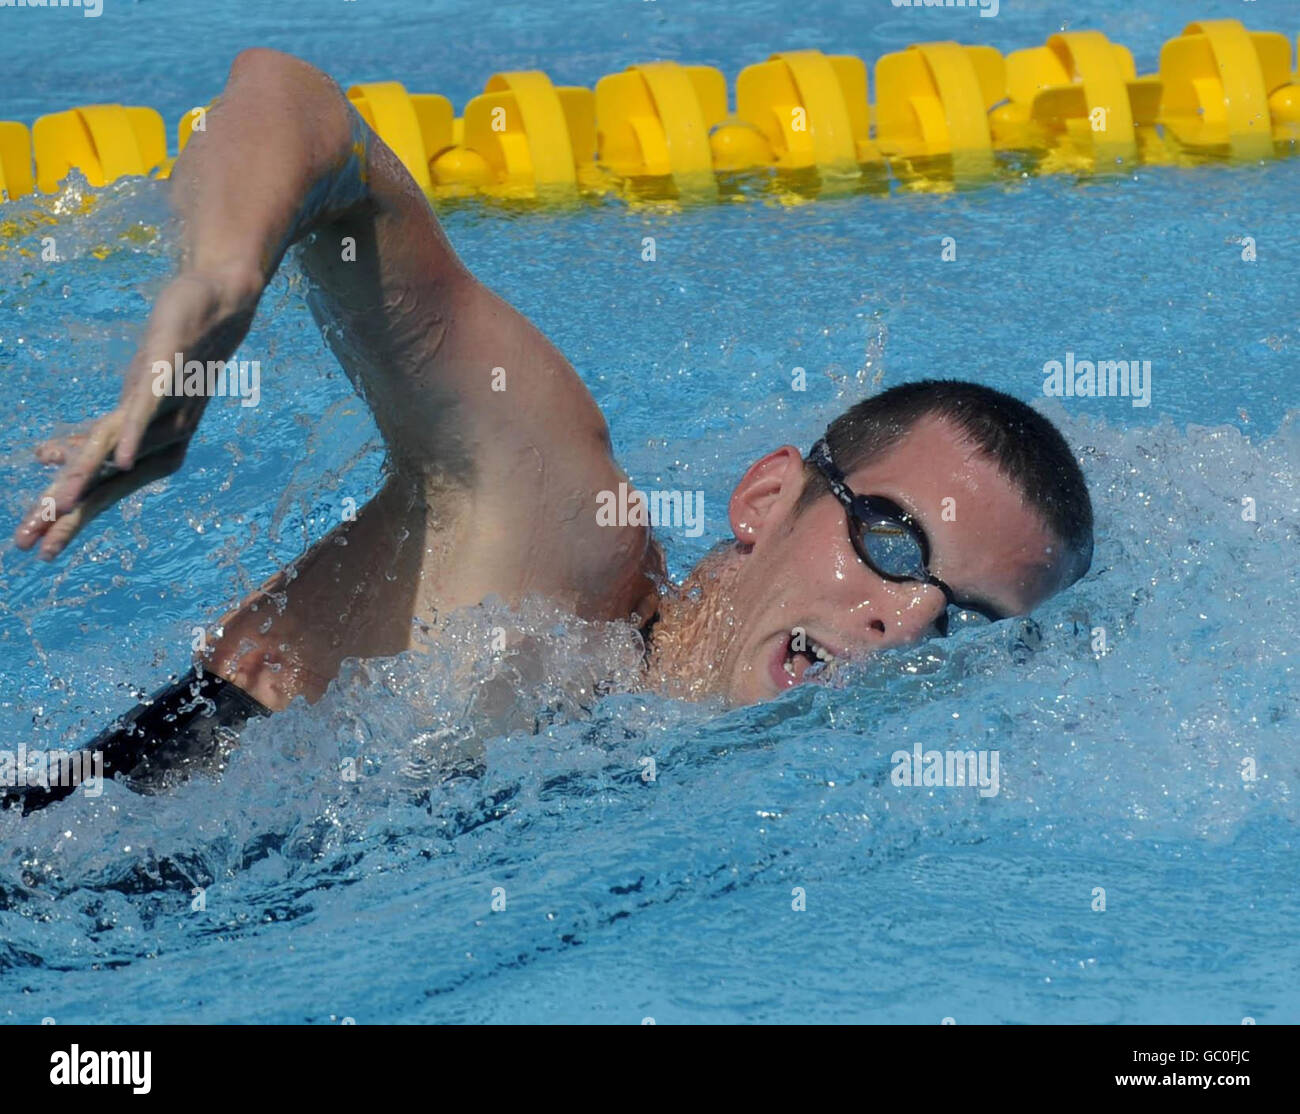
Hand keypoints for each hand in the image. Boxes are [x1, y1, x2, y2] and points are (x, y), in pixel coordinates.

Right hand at [13, 266, 261, 559]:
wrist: (224, 305)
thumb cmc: (176, 359)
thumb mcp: (127, 402)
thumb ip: (95, 434)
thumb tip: (46, 458)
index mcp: (150, 448)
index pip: (102, 492)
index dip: (69, 522)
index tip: (35, 550)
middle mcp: (163, 439)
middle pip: (107, 485)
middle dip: (69, 517)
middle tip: (30, 548)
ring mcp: (167, 410)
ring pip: (119, 452)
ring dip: (86, 479)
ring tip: (57, 507)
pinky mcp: (168, 375)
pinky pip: (148, 410)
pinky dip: (133, 436)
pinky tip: (120, 460)